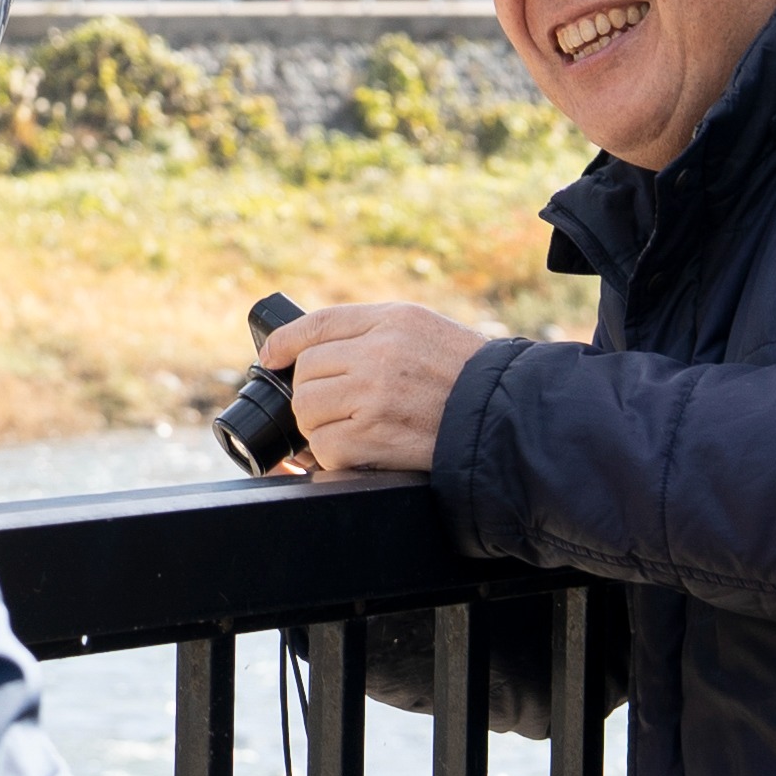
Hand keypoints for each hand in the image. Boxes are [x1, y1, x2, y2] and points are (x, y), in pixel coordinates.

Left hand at [267, 300, 486, 477]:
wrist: (505, 418)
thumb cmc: (464, 376)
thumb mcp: (423, 330)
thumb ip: (370, 332)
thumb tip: (304, 352)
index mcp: (392, 321)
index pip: (318, 324)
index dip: (285, 342)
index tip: (270, 356)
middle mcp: (379, 354)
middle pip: (306, 372)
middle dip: (312, 393)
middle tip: (338, 406)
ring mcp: (374, 396)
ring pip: (307, 410)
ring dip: (319, 425)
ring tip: (350, 428)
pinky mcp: (374, 438)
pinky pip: (325, 447)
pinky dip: (334, 455)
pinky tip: (362, 448)